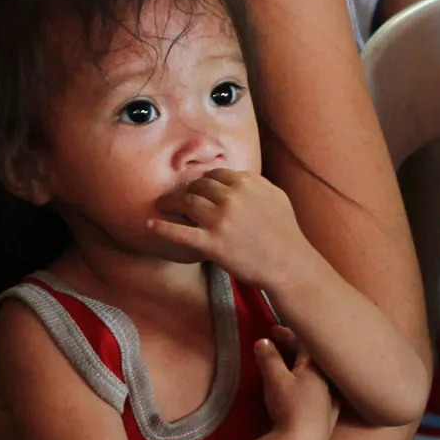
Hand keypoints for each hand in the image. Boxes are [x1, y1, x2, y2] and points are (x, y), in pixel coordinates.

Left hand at [150, 171, 316, 293]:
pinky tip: (150, 225)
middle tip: (176, 196)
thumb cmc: (285, 232)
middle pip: (198, 186)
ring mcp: (219, 220)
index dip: (202, 181)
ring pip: (187, 202)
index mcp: (246, 183)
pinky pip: (180, 234)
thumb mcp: (276, 196)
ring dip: (171, 202)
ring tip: (161, 205)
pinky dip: (162, 228)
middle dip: (186, 189)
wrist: (289, 264)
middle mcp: (231, 197)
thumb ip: (255, 182)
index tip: (196, 187)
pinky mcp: (212, 244)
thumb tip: (237, 175)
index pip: (214, 175)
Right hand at [257, 335, 337, 439]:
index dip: (287, 334)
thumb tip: (263, 341)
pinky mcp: (330, 417)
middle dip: (297, 348)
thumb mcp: (275, 380)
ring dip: (307, 368)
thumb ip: (268, 358)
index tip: (272, 331)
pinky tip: (315, 392)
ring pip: (322, 376)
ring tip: (295, 365)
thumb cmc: (289, 408)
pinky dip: (316, 386)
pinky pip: (326, 393)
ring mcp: (332, 400)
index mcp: (315, 368)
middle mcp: (328, 381)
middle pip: (314, 358)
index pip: (304, 343)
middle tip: (282, 343)